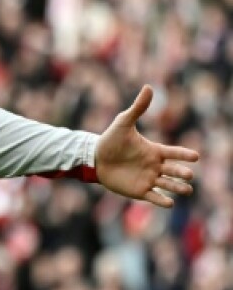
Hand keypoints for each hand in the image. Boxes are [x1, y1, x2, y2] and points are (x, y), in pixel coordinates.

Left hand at [95, 85, 199, 207]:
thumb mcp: (123, 123)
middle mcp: (155, 166)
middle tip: (188, 175)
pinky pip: (155, 197)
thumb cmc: (110, 140)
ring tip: (186, 190)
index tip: (195, 157)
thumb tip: (148, 87)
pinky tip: (169, 202)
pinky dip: (163, 201)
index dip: (185, 155)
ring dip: (178, 188)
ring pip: (169, 185)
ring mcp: (149, 179)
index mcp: (154, 151)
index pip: (174, 152)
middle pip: (175, 171)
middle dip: (183, 173)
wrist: (93, 158)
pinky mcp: (140, 191)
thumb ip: (137, 108)